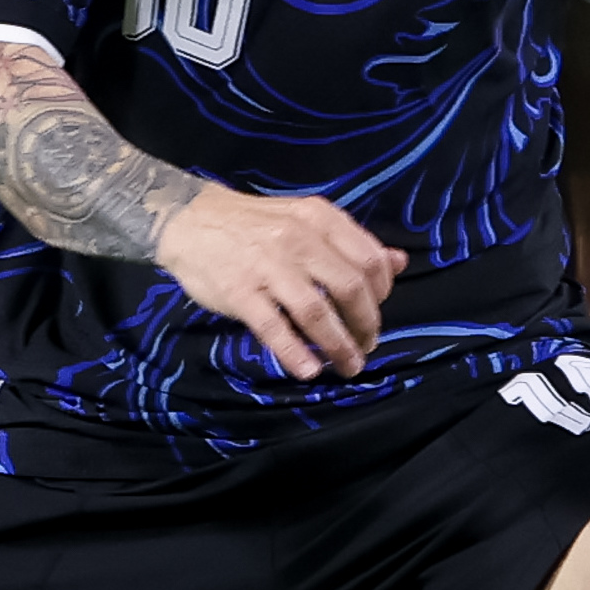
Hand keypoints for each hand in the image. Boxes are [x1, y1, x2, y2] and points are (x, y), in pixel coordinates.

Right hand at [153, 181, 408, 379]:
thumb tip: (400, 262)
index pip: (370, 259)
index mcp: (320, 218)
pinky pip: (273, 327)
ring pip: (317, 312)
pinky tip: (309, 371)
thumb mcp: (307, 220)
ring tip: (347, 366)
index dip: (382, 294)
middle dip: (366, 325)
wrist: (190, 219)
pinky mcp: (240, 292)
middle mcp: (299, 239)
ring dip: (339, 346)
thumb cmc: (256, 225)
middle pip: (350, 288)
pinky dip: (295, 353)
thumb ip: (351, 243)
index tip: (374, 313)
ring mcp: (268, 266)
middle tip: (366, 346)